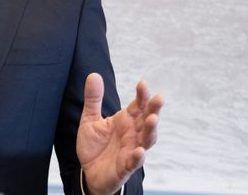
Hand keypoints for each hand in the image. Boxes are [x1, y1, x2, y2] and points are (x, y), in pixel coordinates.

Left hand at [77, 73, 163, 194]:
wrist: (88, 171)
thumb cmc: (94, 145)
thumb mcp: (89, 119)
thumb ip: (93, 99)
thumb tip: (94, 75)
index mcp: (125, 121)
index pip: (137, 106)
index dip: (141, 95)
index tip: (143, 83)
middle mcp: (132, 134)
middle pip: (146, 121)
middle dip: (153, 110)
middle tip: (158, 98)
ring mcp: (131, 150)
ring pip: (146, 140)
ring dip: (150, 131)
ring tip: (152, 120)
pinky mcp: (125, 167)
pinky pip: (134, 162)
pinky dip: (138, 157)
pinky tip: (139, 151)